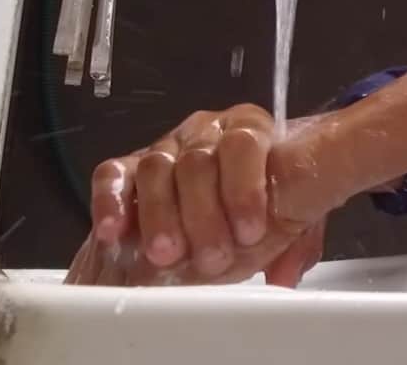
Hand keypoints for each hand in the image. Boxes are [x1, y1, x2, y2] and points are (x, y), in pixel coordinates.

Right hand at [68, 104, 329, 285]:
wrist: (234, 199)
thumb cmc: (263, 207)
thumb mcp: (292, 221)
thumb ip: (296, 244)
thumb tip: (286, 276)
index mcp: (251, 132)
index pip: (244, 144)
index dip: (245, 189)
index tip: (250, 232)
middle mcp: (206, 132)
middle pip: (198, 161)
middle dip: (203, 213)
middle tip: (210, 256)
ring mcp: (166, 148)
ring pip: (156, 168)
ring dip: (160, 215)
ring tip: (168, 254)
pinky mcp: (129, 168)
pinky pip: (113, 174)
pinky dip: (110, 201)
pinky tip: (114, 231)